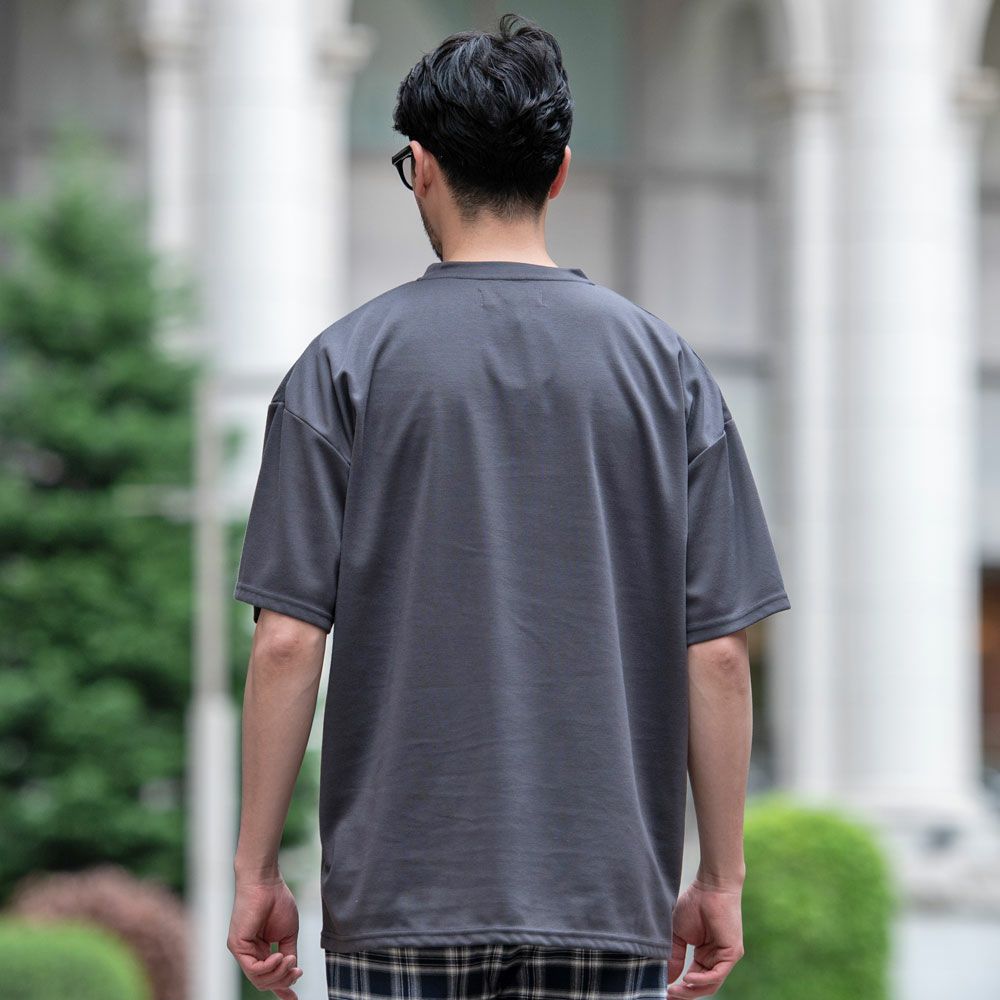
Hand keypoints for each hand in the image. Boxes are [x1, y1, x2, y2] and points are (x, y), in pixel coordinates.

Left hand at [227, 870, 303, 997]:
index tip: (294, 999)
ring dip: (279, 974)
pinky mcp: (237, 945)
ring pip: (259, 979)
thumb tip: (293, 972)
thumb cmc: (277, 901)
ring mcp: (241, 950)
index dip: (282, 989)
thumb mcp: (288, 933)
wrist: (266, 881)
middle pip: (265, 982)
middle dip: (284, 980)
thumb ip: (288, 953)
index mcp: (260, 950)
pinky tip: (279, 956)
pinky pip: (253, 969)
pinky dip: (269, 967)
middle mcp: (248, 953)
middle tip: (298, 971)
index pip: (268, 976)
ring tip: (290, 960)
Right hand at [666, 877, 743, 997]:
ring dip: (692, 991)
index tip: (663, 991)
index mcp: (705, 956)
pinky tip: (688, 978)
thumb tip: (665, 977)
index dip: (680, 988)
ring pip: (710, 984)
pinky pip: (717, 974)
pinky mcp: (732, 953)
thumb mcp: (678, 934)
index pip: (694, 980)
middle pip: (702, 987)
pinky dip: (702, 980)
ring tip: (675, 990)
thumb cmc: (694, 904)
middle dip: (685, 994)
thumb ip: (674, 956)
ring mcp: (725, 957)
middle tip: (667, 995)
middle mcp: (716, 959)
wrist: (710, 887)